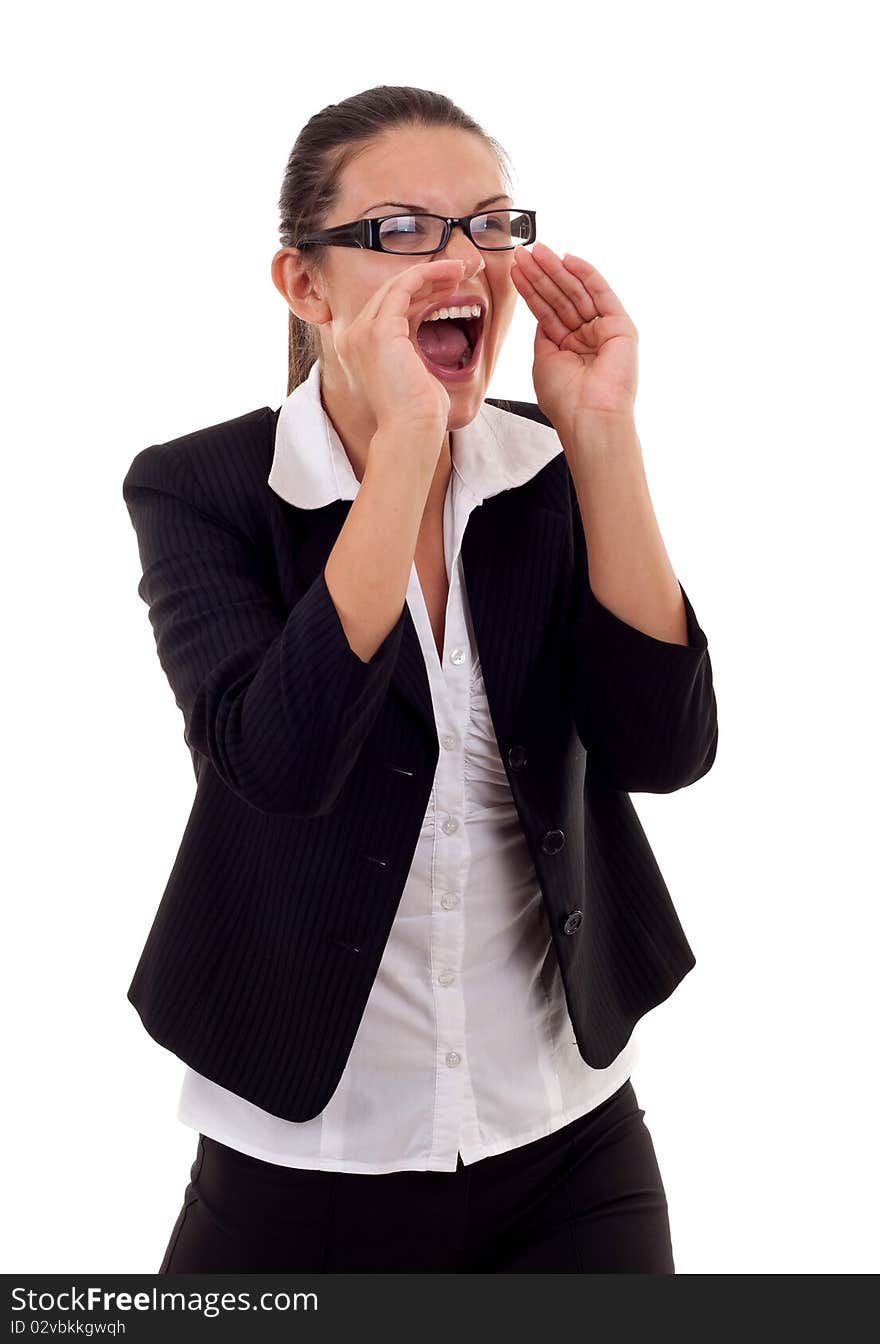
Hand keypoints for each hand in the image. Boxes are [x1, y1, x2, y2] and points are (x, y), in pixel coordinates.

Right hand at [332, 257, 467, 433]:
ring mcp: (362, 331)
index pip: (387, 307)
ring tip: (458, 271)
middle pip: (390, 292)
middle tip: (456, 273)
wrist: (411, 430)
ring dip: (430, 273)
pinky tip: (451, 275)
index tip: (446, 288)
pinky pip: (405, 286)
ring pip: (397, 285)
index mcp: (357, 347)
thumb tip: (431, 323)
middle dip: (425, 279)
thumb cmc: (417, 412)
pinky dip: (428, 275)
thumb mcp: (411, 370)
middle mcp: (353, 336)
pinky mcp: (379, 329)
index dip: (418, 293)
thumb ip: (411, 344)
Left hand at [510, 240, 638, 433]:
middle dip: (541, 274)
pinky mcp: (621, 327)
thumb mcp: (545, 360)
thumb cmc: (565, 399)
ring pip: (577, 293)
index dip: (531, 290)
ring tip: (537, 251)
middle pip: (561, 298)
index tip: (516, 270)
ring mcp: (605, 331)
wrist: (589, 417)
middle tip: (522, 252)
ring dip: (556, 270)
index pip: (547, 311)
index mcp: (569, 348)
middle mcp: (588, 338)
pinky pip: (602, 294)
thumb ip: (545, 334)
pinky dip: (586, 274)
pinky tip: (567, 258)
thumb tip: (541, 311)